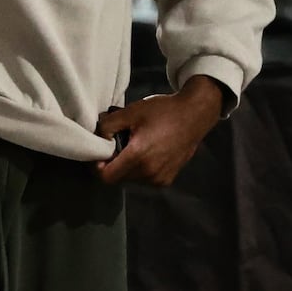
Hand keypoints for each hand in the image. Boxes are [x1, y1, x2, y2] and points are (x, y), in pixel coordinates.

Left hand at [95, 76, 224, 186]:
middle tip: (118, 143)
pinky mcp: (167, 179)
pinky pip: (144, 179)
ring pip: (131, 179)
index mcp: (138, 157)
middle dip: (113, 163)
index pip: (106, 177)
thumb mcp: (131, 112)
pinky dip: (140, 168)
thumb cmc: (163, 111)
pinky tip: (147, 150)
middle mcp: (149, 173)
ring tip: (135, 144)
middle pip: (118, 177)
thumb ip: (108, 125)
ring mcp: (160, 179)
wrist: (194, 115)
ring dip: (126, 166)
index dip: (97, 166)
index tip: (100, 152)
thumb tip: (97, 137)